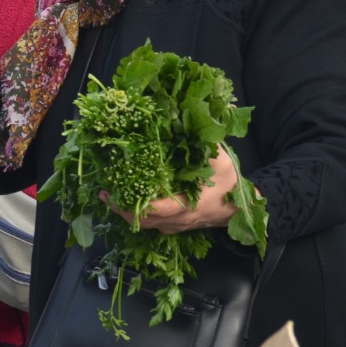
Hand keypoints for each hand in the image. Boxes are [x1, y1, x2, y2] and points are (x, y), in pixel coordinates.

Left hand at [105, 145, 242, 233]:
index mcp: (186, 206)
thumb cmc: (230, 184)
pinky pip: (153, 224)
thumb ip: (206, 144)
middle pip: (143, 220)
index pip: (153, 210)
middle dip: (121, 209)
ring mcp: (176, 226)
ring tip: (110, 197)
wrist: (241, 209)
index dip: (130, 204)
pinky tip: (129, 200)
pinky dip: (139, 215)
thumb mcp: (221, 161)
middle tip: (104, 194)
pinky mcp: (176, 226)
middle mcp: (177, 221)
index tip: (112, 193)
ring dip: (127, 213)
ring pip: (146, 225)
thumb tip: (189, 119)